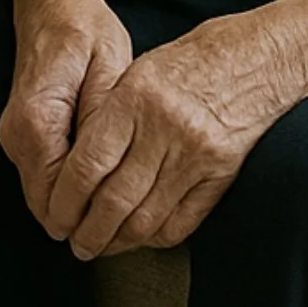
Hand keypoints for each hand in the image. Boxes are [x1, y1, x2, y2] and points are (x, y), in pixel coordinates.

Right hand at [0, 0, 133, 229]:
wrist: (51, 3)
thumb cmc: (85, 30)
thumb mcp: (109, 67)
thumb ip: (103, 120)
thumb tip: (106, 171)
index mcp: (37, 119)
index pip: (56, 197)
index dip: (92, 220)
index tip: (130, 230)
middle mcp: (16, 134)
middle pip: (47, 207)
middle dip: (85, 223)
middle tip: (131, 230)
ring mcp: (13, 137)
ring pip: (43, 199)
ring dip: (76, 211)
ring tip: (122, 212)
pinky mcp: (20, 136)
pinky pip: (42, 181)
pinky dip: (68, 194)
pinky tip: (103, 188)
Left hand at [48, 0, 307, 259]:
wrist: (251, 59)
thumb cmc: (184, 63)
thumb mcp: (134, 74)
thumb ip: (105, 119)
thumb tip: (73, 173)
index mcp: (134, 99)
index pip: (88, 165)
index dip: (65, 200)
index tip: (55, 216)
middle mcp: (164, 129)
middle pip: (114, 201)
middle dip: (87, 232)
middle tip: (75, 244)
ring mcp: (195, 155)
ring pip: (146, 219)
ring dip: (118, 242)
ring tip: (101, 247)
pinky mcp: (221, 174)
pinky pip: (181, 222)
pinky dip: (155, 237)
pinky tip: (140, 238)